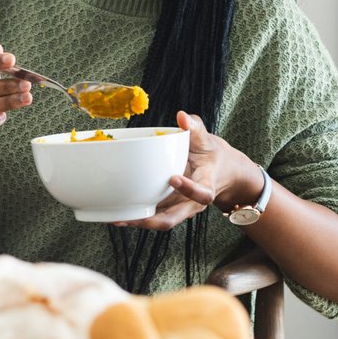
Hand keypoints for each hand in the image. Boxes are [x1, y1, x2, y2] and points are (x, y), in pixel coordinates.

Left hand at [121, 111, 257, 231]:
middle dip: (153, 220)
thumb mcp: (207, 140)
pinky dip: (137, 216)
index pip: (202, 193)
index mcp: (206, 185)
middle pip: (175, 217)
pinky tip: (117, 215)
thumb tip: (182, 117)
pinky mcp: (168, 207)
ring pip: (161, 221)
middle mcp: (192, 202)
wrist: (220, 172)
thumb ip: (195, 127)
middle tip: (133, 217)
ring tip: (117, 219)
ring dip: (139, 221)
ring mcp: (179, 207)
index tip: (173, 178)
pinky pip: (153, 215)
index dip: (189, 190)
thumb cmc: (210, 155)